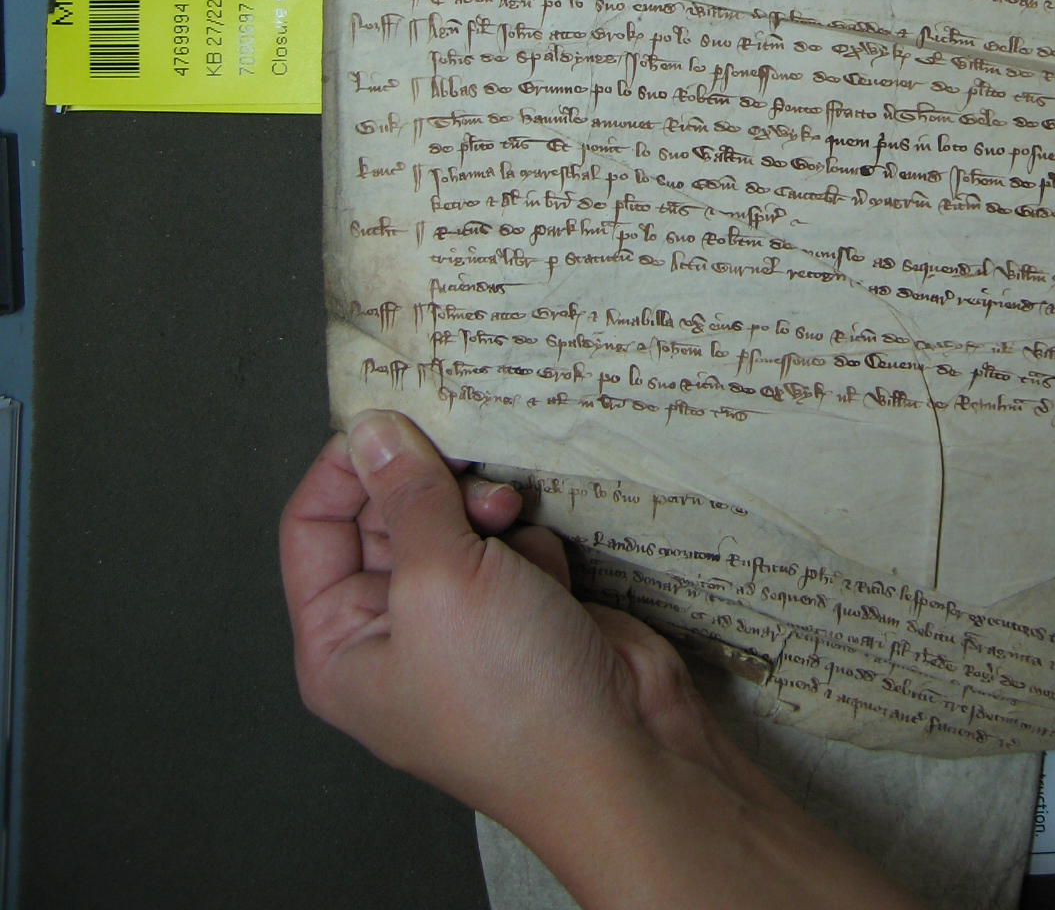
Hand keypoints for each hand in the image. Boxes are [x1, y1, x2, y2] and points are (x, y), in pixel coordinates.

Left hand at [280, 411, 919, 909]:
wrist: (623, 753)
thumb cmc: (513, 695)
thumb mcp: (440, 581)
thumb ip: (406, 493)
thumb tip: (372, 428)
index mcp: (340, 643)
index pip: (312, 525)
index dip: (346, 468)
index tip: (395, 422)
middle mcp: (391, 629)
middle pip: (384, 512)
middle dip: (430, 484)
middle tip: (466, 467)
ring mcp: (459, 617)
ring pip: (452, 516)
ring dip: (484, 507)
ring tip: (510, 521)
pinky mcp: (519, 605)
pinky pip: (507, 538)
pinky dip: (529, 539)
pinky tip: (549, 570)